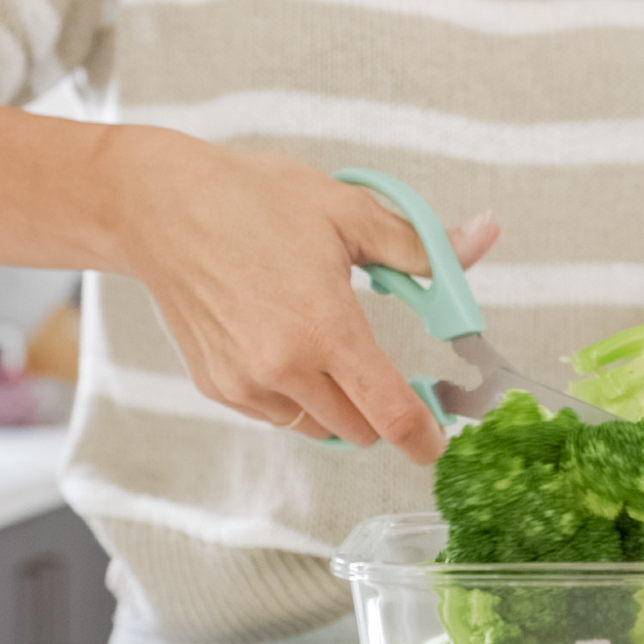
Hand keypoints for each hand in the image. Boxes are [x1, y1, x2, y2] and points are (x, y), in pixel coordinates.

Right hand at [107, 129, 497, 464]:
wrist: (158, 208)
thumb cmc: (251, 200)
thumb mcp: (347, 211)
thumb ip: (422, 244)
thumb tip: (485, 235)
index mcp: (325, 327)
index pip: (390, 414)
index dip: (424, 438)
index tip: (436, 444)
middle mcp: (283, 367)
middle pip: (359, 430)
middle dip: (379, 409)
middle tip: (379, 365)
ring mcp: (246, 384)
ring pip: (318, 427)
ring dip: (335, 403)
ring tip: (320, 340)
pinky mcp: (218, 387)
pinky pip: (277, 414)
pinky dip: (294, 395)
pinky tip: (281, 341)